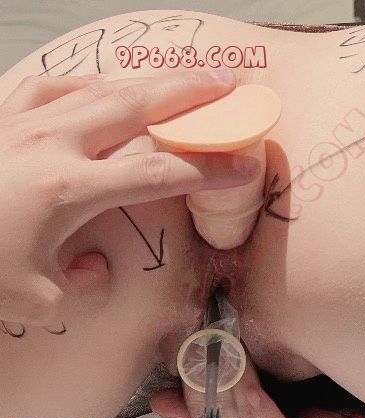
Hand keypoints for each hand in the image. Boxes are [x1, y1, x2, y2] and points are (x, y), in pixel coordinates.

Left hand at [0, 70, 259, 327]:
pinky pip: (53, 85)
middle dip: (190, 93)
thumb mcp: (33, 299)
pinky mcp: (1, 117)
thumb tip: (98, 268)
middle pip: (137, 107)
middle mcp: (53, 145)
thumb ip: (81, 287)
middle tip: (230, 84)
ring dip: (146, 79)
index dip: (208, 170)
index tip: (244, 167)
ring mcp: (24, 122)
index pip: (158, 174)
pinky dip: (86, 81)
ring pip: (100, 86)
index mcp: (70, 190)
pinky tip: (100, 83)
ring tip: (179, 75)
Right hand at [150, 347, 361, 417]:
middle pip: (216, 411)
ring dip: (233, 382)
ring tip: (227, 349)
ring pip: (241, 415)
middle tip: (206, 338)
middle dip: (209, 374)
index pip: (196, 410)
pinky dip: (258, 409)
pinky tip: (250, 390)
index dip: (189, 378)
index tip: (186, 344)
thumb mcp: (241, 405)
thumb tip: (157, 400)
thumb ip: (203, 403)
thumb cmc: (286, 414)